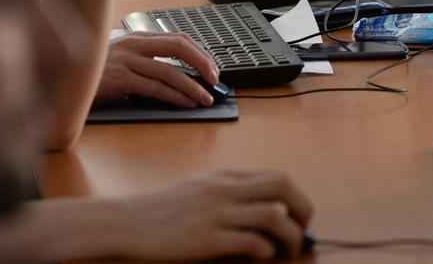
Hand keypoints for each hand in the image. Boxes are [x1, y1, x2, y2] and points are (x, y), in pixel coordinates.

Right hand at [96, 32, 219, 106]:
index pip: (178, 38)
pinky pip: (155, 88)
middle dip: (202, 63)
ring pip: (170, 72)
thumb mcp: (122, 58)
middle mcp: (134, 45)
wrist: (65, 80)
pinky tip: (186, 103)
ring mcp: (127, 61)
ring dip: (193, 86)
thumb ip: (146, 60)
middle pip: (179, 46)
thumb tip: (180, 75)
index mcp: (138, 38)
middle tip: (215, 79)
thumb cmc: (96, 73)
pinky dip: (175, 96)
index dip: (200, 52)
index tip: (212, 67)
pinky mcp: (120, 79)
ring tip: (205, 98)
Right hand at [103, 171, 313, 260]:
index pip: (276, 177)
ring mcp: (216, 213)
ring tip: (288, 249)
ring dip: (290, 236)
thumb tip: (266, 208)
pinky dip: (264, 251)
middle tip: (303, 229)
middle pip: (282, 187)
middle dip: (303, 209)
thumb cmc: (165, 210)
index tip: (300, 217)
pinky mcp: (207, 239)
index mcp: (225, 177)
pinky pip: (251, 242)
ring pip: (272, 216)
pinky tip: (261, 256)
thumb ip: (231, 192)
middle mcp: (224, 189)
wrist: (128, 222)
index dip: (297, 198)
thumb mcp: (200, 188)